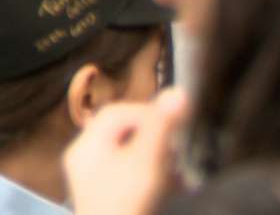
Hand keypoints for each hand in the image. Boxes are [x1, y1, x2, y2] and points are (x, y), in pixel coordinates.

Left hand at [64, 88, 188, 214]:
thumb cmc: (128, 202)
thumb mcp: (148, 159)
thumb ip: (162, 125)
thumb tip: (179, 92)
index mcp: (86, 147)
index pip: (117, 112)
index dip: (148, 111)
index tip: (173, 124)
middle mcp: (86, 161)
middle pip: (125, 132)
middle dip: (156, 136)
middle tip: (177, 146)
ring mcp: (95, 181)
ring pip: (132, 154)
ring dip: (159, 156)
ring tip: (177, 168)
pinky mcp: (109, 198)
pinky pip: (133, 175)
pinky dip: (154, 175)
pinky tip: (174, 186)